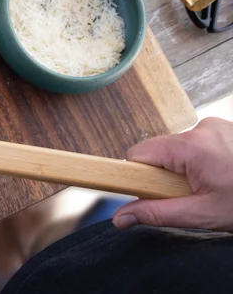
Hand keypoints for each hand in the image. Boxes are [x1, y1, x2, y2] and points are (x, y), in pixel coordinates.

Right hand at [113, 117, 232, 230]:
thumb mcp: (204, 214)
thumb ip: (158, 213)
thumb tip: (122, 217)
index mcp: (192, 147)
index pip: (139, 153)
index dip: (139, 176)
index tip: (149, 193)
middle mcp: (202, 128)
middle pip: (161, 150)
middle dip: (168, 175)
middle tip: (194, 195)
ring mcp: (217, 126)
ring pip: (181, 148)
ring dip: (188, 168)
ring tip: (214, 186)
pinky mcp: (226, 128)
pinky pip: (200, 143)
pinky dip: (204, 161)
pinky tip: (223, 176)